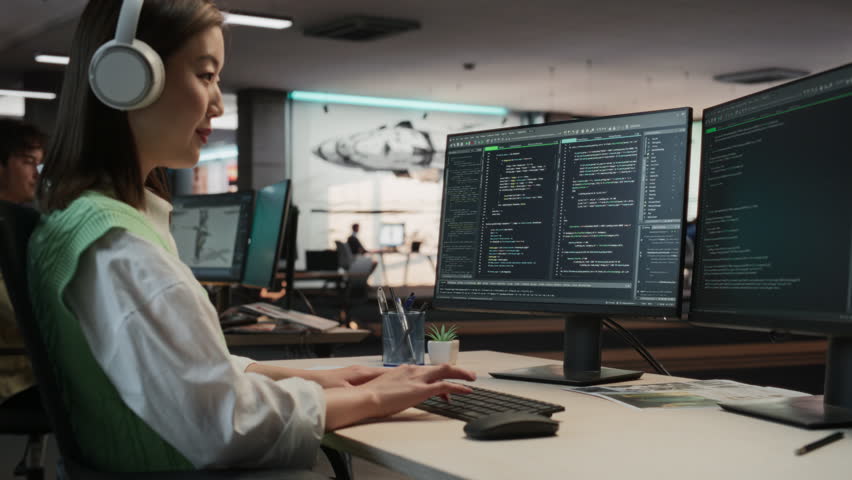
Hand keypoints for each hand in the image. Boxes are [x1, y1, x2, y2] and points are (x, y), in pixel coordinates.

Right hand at [324, 363, 475, 429]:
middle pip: (440, 366)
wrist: (366, 397)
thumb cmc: (371, 396)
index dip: (438, 376)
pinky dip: (458, 387)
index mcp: (404, 370)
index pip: (427, 370)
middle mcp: (413, 370)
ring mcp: (418, 379)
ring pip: (446, 371)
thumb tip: (395, 394)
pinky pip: (446, 386)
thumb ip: (394, 388)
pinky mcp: (421, 389)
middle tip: (467, 373)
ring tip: (471, 379)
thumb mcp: (385, 388)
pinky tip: (466, 390)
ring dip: (461, 374)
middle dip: (456, 369)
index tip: (444, 383)